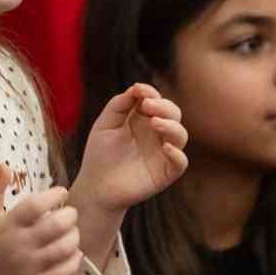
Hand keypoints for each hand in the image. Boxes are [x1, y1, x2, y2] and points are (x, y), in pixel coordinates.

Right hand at [0, 166, 82, 274]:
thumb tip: (5, 165)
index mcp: (8, 225)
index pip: (36, 206)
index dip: (53, 196)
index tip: (62, 192)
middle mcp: (20, 246)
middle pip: (56, 227)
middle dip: (70, 216)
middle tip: (70, 213)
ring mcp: (29, 267)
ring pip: (64, 249)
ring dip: (74, 237)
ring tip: (71, 231)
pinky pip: (64, 272)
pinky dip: (74, 261)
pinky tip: (73, 252)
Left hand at [73, 83, 188, 214]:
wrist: (94, 186)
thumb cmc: (100, 154)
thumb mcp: (105, 124)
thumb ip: (119, 105)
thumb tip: (137, 88)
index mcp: (143, 120)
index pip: (156, 101)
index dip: (151, 93)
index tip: (139, 90)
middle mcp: (157, 134)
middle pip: (173, 114)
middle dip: (163, 106)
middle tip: (147, 106)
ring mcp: (162, 153)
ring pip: (180, 135)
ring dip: (171, 126)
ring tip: (155, 122)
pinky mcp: (164, 173)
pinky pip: (180, 163)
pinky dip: (177, 154)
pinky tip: (165, 147)